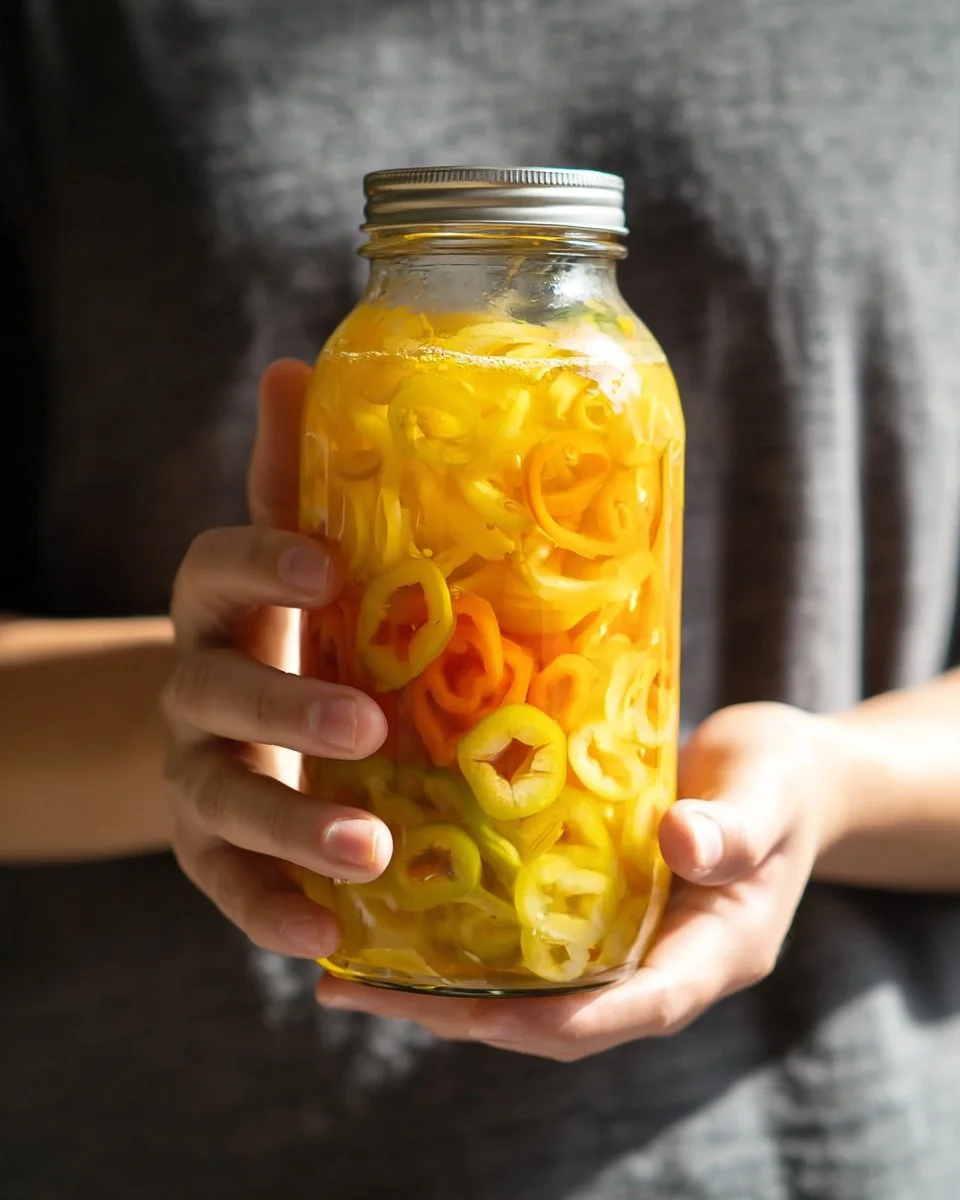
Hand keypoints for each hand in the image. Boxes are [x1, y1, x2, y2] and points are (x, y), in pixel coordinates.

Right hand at [161, 360, 390, 958]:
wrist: (242, 727)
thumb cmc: (295, 632)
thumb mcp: (299, 564)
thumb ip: (300, 479)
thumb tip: (301, 363)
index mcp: (224, 606)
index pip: (217, 569)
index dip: (261, 564)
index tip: (324, 566)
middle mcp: (197, 687)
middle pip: (217, 693)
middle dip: (284, 709)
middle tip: (364, 728)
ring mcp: (198, 773)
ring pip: (222, 797)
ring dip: (291, 826)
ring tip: (369, 850)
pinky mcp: (210, 851)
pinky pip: (228, 887)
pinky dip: (270, 912)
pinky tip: (328, 936)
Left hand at [316, 702, 844, 1059]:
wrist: (778, 772)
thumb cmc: (781, 777)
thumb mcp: (768, 790)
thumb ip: (735, 824)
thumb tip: (680, 843)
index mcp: (710, 954)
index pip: (633, 1008)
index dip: (558, 1020)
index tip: (472, 1019)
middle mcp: (655, 963)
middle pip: (555, 1015)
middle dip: (458, 1015)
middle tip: (357, 990)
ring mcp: (621, 942)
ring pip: (526, 988)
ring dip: (441, 987)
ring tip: (345, 966)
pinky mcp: (591, 909)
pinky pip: (522, 940)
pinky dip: (463, 940)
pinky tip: (398, 913)